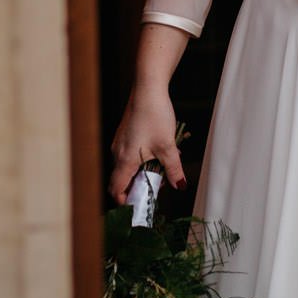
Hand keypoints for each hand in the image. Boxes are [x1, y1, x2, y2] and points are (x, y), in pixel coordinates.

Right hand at [108, 87, 186, 202]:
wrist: (148, 89)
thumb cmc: (155, 116)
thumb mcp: (168, 147)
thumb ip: (174, 170)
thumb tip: (180, 186)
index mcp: (124, 160)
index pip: (116, 189)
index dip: (125, 202)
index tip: (139, 207)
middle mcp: (117, 153)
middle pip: (122, 180)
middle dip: (139, 187)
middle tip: (158, 187)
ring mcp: (119, 143)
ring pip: (127, 167)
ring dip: (143, 172)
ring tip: (164, 167)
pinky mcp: (124, 135)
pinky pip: (130, 155)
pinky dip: (142, 160)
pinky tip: (160, 152)